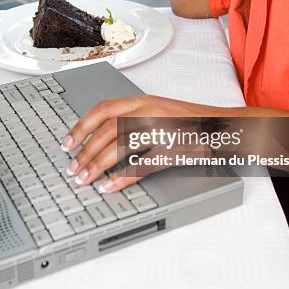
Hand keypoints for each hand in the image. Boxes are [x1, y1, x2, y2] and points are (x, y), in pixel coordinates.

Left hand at [60, 95, 220, 193]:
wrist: (221, 126)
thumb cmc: (189, 120)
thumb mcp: (159, 109)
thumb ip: (133, 116)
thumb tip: (100, 136)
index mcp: (143, 101)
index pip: (103, 109)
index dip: (81, 126)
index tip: (67, 143)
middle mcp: (149, 112)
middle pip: (107, 130)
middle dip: (85, 151)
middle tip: (72, 168)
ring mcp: (161, 130)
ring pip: (119, 147)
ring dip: (97, 165)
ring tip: (85, 180)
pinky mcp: (172, 150)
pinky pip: (141, 166)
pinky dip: (121, 178)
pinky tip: (109, 187)